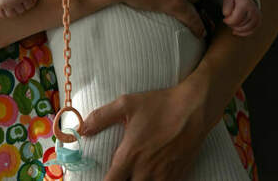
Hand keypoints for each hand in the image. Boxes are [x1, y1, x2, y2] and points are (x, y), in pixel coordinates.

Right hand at [0, 0, 39, 17]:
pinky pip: (2, 15)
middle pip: (21, 11)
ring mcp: (5, 4)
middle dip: (20, 5)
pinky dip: (3, 12)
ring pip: (12, 15)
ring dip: (12, 10)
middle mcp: (14, 0)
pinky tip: (4, 4)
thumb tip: (34, 4)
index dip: (26, 1)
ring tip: (11, 2)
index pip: (29, 6)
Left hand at [81, 81, 209, 180]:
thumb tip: (82, 128)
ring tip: (134, 175)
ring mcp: (163, 176)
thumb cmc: (160, 105)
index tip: (102, 179)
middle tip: (119, 174)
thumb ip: (101, 117)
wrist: (194, 108)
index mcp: (130, 156)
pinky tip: (149, 176)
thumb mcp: (126, 104)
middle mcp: (146, 171)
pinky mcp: (178, 177)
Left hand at [222, 0, 260, 35]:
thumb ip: (226, 6)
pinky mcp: (259, 22)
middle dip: (232, 25)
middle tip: (229, 20)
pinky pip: (251, 32)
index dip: (228, 21)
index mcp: (245, 4)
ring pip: (246, 29)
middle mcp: (253, 10)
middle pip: (240, 25)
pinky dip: (243, 33)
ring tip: (233, 24)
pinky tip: (237, 31)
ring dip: (237, 29)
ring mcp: (257, 16)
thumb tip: (226, 14)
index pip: (235, 19)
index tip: (225, 19)